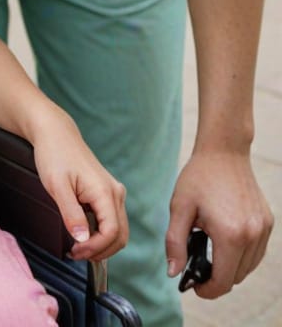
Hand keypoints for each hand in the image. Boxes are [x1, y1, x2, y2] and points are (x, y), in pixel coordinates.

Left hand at [32, 113, 128, 261]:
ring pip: (118, 230)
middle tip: (75, 254)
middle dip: (100, 251)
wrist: (55, 132)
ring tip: (77, 247)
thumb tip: (83, 239)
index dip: (95, 248)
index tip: (74, 252)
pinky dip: (101, 234)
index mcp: (105, 191)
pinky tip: (82, 234)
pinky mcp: (107, 192)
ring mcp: (113, 191)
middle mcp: (115, 192)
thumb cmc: (54, 154)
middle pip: (120, 236)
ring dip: (102, 245)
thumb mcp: (57, 186)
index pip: (112, 232)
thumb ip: (71, 213)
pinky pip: (112, 220)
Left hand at [166, 150, 272, 296]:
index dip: (207, 290)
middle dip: (216, 277)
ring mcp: (263, 230)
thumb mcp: (179, 208)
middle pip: (235, 277)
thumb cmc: (199, 177)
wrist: (224, 151)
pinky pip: (256, 253)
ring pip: (248, 268)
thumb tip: (174, 273)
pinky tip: (225, 241)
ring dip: (230, 267)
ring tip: (210, 249)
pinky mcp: (268, 223)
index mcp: (230, 235)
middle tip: (197, 263)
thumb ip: (175, 243)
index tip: (194, 286)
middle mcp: (252, 236)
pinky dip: (242, 255)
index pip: (223, 282)